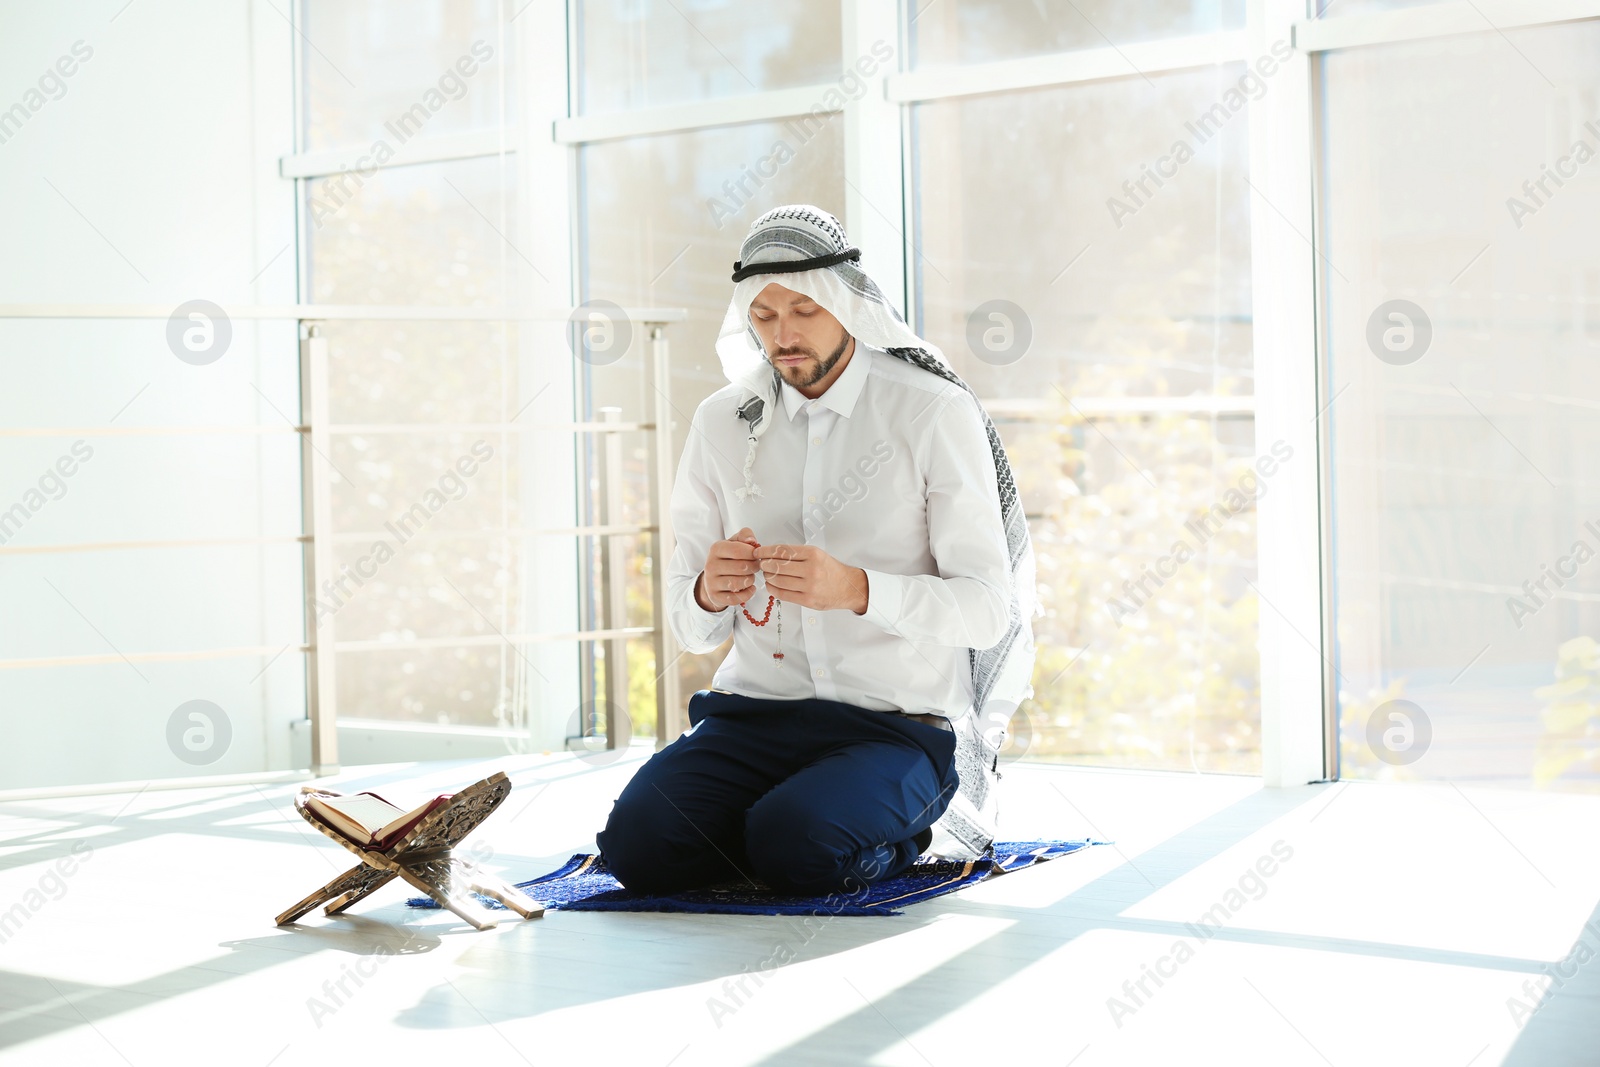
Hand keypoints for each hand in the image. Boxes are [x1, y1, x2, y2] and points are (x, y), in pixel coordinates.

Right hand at [696, 527, 759, 610]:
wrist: (713, 578)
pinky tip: (749, 588)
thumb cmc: (728, 558)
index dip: (753, 553)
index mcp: (716, 549)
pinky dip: (748, 593)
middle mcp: (711, 565)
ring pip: (739, 583)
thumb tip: (752, 541)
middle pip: (742, 567)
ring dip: (750, 580)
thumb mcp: (734, 542)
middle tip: (755, 566)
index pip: (739, 550)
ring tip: (750, 576)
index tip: (756, 555)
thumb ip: (745, 535)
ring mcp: (711, 582)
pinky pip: (737, 598)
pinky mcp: (715, 597)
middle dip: (754, 567)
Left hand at [754, 543, 868, 613]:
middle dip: (765, 564)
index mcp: (813, 554)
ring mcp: (809, 586)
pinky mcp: (807, 600)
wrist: (848, 587)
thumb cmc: (831, 570)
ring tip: (767, 574)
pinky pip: (783, 594)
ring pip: (778, 580)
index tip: (758, 552)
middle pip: (777, 565)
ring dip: (767, 577)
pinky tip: (771, 585)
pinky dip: (772, 589)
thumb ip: (797, 554)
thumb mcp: (817, 554)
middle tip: (761, 564)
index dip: (766, 551)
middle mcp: (811, 569)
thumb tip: (772, 553)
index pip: (782, 551)